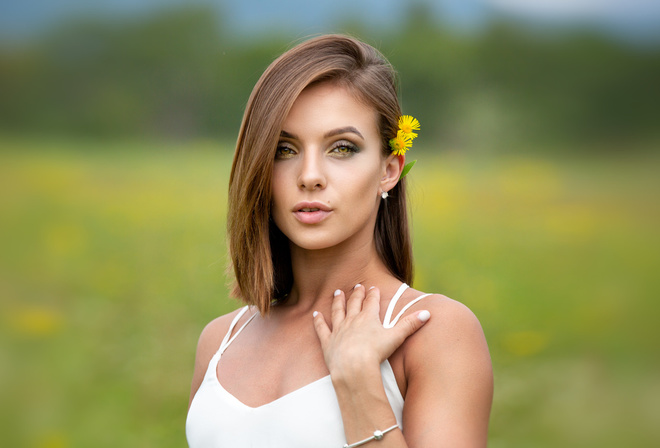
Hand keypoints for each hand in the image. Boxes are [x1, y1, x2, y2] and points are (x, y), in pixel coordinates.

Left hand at [312, 284, 430, 376]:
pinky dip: (318, 321)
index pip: (372, 302)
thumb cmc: (375, 352)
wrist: (354, 366)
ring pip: (337, 311)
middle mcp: (352, 320)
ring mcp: (338, 330)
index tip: (373, 288)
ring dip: (338, 302)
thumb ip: (410, 325)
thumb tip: (427, 313)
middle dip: (356, 294)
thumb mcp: (396, 337)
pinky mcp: (327, 342)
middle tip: (356, 286)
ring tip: (337, 293)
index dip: (373, 295)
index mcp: (368, 318)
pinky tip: (315, 314)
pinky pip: (321, 328)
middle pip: (354, 303)